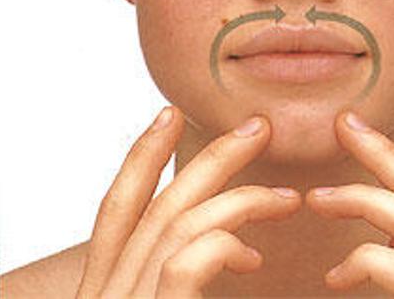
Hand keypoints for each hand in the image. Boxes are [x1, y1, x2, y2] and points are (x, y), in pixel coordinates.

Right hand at [76, 107, 300, 297]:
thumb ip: (180, 277)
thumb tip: (232, 247)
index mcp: (109, 289)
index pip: (116, 211)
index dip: (142, 156)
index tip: (171, 113)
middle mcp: (107, 294)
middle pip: (157, 206)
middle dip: (211, 158)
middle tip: (256, 127)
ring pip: (178, 224)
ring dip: (239, 199)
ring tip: (286, 199)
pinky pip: (186, 261)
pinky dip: (224, 244)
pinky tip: (253, 258)